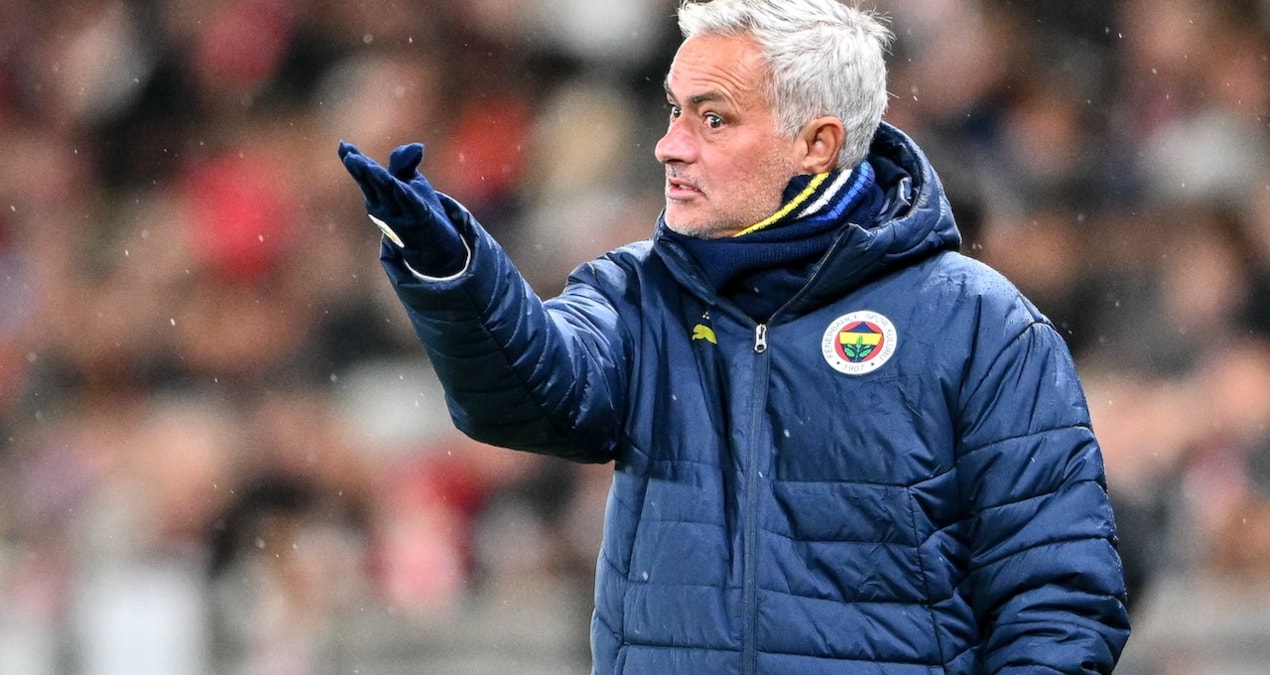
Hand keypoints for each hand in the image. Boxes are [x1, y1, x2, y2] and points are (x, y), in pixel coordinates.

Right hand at [338, 141, 467, 276]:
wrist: (432, 248)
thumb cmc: (415, 212)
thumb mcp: (408, 183)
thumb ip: (404, 164)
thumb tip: (417, 147)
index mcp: (377, 197)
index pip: (365, 176)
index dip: (355, 160)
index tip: (343, 145)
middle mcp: (383, 207)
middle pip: (371, 184)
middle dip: (361, 170)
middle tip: (350, 156)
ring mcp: (399, 214)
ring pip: (388, 192)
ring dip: (378, 179)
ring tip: (369, 166)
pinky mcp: (419, 218)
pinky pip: (410, 203)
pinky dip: (403, 193)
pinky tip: (397, 183)